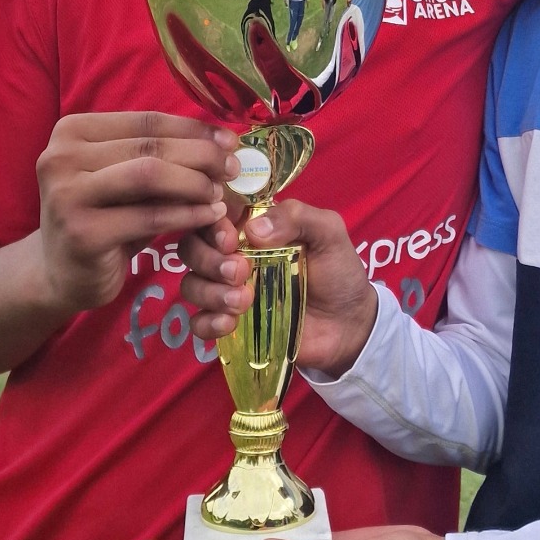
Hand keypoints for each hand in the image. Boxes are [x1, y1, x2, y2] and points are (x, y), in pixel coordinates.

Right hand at [33, 112, 236, 312]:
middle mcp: (61, 157)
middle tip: (232, 168)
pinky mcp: (83, 233)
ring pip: (150, 174)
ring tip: (220, 192)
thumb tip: (221, 140)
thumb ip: (159, 156)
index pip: (147, 120)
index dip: (194, 129)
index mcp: (72, 131)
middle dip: (201, 155)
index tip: (229, 140)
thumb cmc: (104, 217)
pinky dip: (187, 214)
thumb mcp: (127, 179)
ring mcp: (67, 195)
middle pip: (150, 146)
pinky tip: (210, 216)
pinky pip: (150, 217)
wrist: (62, 274)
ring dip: (195, 182)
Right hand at [177, 200, 377, 376]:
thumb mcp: (328, 232)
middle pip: (192, 248)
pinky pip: (198, 323)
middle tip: (241, 273)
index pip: (213, 215)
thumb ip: (297, 217)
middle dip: (208, 260)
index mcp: (253, 228)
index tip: (230, 240)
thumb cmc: (338, 271)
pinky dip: (207, 323)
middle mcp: (234, 256)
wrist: (349, 324)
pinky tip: (230, 323)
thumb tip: (253, 230)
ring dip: (209, 292)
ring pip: (191, 284)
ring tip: (243, 302)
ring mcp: (229, 291)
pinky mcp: (230, 324)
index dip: (211, 225)